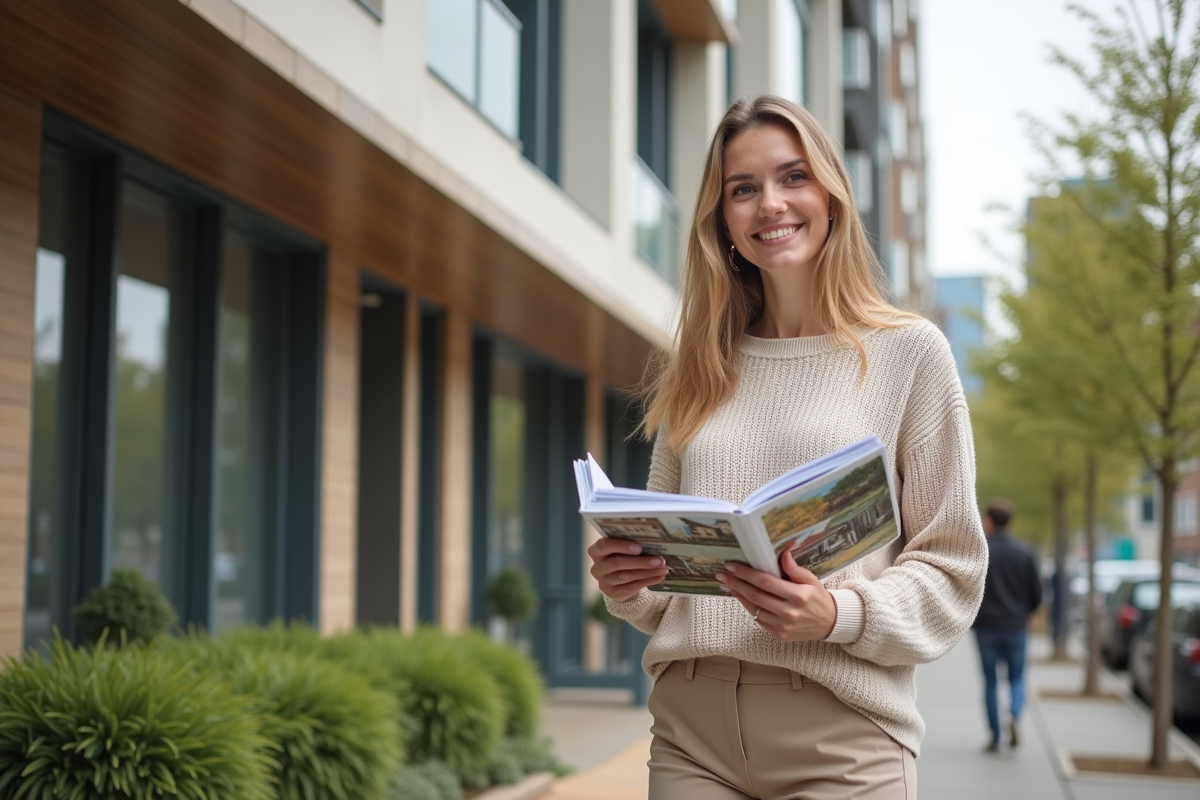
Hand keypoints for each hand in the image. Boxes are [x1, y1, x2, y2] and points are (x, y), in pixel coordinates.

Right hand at [587, 538, 668, 601]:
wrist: (618, 581)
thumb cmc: (622, 557)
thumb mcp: (622, 550)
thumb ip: (630, 545)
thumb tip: (652, 544)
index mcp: (596, 551)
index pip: (603, 545)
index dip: (621, 546)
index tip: (639, 547)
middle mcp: (597, 567)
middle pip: (617, 563)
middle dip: (641, 561)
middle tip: (660, 560)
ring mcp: (603, 582)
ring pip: (626, 576)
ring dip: (647, 572)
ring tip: (662, 568)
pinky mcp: (612, 593)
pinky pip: (631, 587)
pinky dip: (647, 581)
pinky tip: (659, 576)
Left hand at [716, 548, 836, 641]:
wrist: (830, 623)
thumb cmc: (818, 598)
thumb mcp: (811, 580)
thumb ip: (794, 568)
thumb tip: (782, 552)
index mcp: (798, 595)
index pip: (766, 582)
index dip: (746, 574)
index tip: (731, 566)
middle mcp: (789, 612)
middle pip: (755, 596)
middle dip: (736, 584)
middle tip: (722, 574)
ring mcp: (783, 626)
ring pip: (754, 609)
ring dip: (739, 596)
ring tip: (728, 585)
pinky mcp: (779, 635)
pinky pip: (759, 620)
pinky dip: (748, 608)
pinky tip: (741, 597)